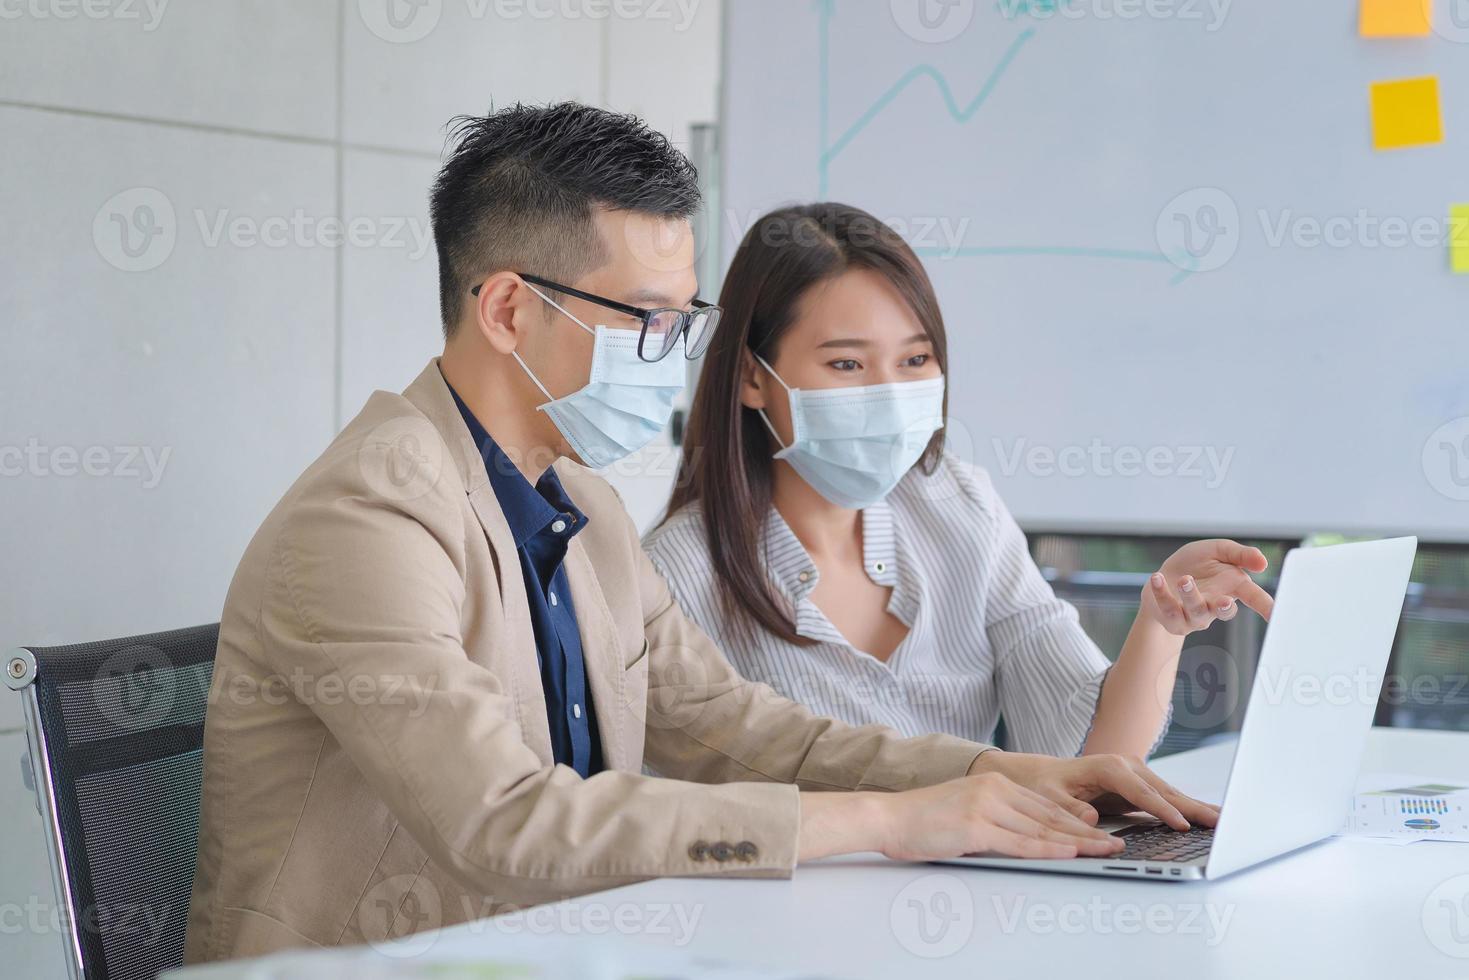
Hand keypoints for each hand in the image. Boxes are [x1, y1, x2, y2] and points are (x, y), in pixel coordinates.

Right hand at [873, 770, 1124, 860]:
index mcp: (995, 783)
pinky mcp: (975, 826)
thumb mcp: (966, 808)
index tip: (1102, 833)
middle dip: (1087, 833)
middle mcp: (996, 790)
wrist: (888, 816)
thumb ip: (996, 817)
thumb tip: (1025, 836)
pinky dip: (1049, 850)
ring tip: (1105, 852)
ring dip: (1078, 843)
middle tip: (1116, 845)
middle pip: (1051, 817)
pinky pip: (1020, 843)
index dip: (1077, 822)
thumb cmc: (922, 818)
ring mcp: (986, 807)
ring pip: (1042, 830)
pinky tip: (1069, 853)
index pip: (1046, 807)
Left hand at [969, 751, 1220, 830]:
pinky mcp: (1137, 783)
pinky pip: (1165, 797)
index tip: (1182, 825)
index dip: (1162, 810)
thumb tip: (1091, 818)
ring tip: (1224, 821)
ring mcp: (1134, 773)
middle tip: (1221, 823)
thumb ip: (1069, 808)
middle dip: (1192, 807)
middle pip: (1164, 790)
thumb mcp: (1048, 797)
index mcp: (1106, 767)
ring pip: (1170, 792)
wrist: (1038, 773)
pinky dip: (1186, 806)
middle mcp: (1124, 766)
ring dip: (1196, 806)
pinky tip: (1205, 816)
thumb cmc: (1042, 786)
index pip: (1141, 792)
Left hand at [1141, 539, 1272, 635]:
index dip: (1266, 607)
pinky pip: (1169, 609)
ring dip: (1191, 595)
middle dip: (1225, 608)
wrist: (1164, 578)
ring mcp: (1195, 616)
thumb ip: (1239, 554)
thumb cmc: (1195, 564)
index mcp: (1233, 588)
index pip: (1254, 598)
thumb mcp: (1217, 551)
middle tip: (1224, 601)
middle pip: (1224, 611)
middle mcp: (1216, 605)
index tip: (1275, 615)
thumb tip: (1263, 562)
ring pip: (1196, 611)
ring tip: (1184, 579)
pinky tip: (1157, 578)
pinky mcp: (1174, 619)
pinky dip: (1162, 593)